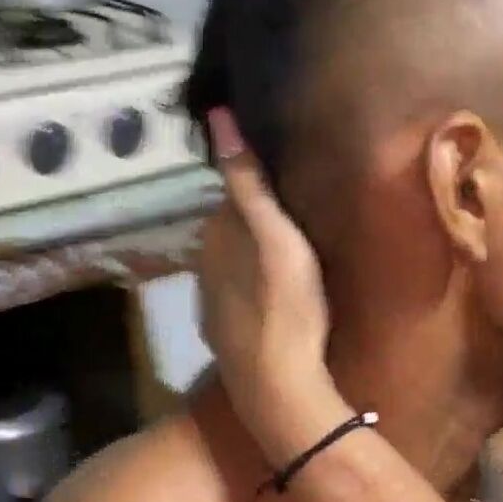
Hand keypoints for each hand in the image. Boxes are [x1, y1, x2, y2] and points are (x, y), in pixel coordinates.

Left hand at [198, 108, 345, 455]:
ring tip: (294, 257)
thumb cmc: (285, 306)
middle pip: (234, 231)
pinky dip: (255, 291)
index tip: (290, 184)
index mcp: (215, 235)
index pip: (235, 196)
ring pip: (235, 265)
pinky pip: (241, 298)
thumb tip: (218, 115)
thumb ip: (248, 180)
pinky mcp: (226, 335)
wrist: (276, 386)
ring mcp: (212, 303)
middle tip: (298, 218)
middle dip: (256, 222)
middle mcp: (204, 264)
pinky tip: (279, 300)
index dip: (260, 189)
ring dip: (256, 257)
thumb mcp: (276, 235)